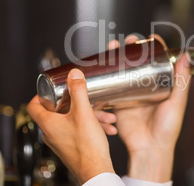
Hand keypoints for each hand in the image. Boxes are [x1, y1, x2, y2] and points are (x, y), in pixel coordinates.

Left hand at [27, 69, 114, 183]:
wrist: (96, 170)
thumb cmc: (87, 147)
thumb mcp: (84, 113)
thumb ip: (78, 91)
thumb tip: (73, 75)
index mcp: (48, 123)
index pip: (34, 105)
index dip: (42, 95)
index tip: (54, 89)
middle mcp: (52, 133)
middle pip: (60, 111)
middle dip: (79, 103)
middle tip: (88, 98)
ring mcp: (62, 140)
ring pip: (74, 120)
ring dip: (91, 115)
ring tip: (106, 117)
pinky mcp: (72, 146)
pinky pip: (80, 130)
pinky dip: (93, 126)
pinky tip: (108, 128)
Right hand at [103, 34, 190, 181]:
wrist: (149, 149)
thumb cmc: (167, 128)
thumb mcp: (177, 103)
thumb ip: (182, 82)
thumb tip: (186, 56)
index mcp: (162, 85)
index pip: (158, 61)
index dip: (154, 48)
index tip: (151, 38)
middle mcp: (147, 87)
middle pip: (138, 62)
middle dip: (132, 49)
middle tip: (129, 40)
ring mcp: (132, 94)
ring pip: (123, 70)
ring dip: (117, 57)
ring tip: (112, 47)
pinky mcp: (119, 102)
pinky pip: (111, 86)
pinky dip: (106, 75)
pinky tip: (101, 65)